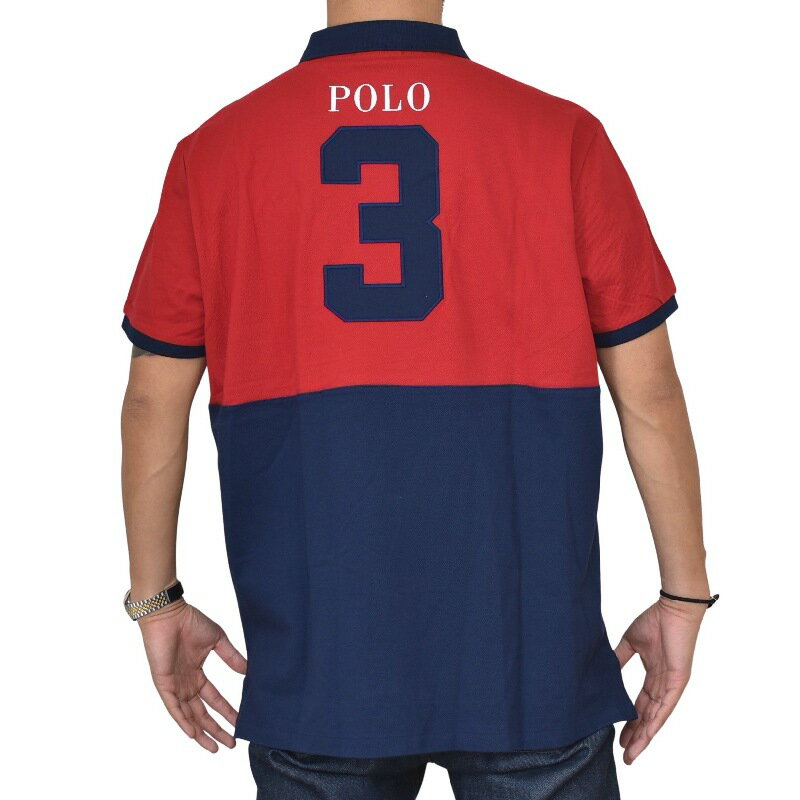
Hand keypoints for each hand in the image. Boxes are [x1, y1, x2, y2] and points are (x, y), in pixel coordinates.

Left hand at [138, 601, 247, 751]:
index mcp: (196, 674)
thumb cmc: (190, 622)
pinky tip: (193, 733)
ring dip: (201, 732)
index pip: (213, 699)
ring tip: (215, 747)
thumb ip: (231, 657)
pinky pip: (173, 708)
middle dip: (216, 729)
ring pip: (189, 716)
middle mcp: (185, 683)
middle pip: (202, 714)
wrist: (169, 614)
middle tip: (231, 743)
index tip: (239, 723)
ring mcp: (175, 685)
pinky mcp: (164, 684)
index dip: (226, 712)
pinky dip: (183, 721)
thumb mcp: (217, 640)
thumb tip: (248, 671)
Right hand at [615, 597, 704, 764]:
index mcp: (654, 675)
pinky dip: (656, 721)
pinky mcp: (679, 681)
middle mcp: (663, 684)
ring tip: (632, 752)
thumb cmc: (656, 620)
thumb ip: (620, 657)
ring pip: (656, 717)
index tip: (618, 735)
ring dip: (644, 736)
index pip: (640, 704)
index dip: (630, 721)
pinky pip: (666, 706)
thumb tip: (605, 671)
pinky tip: (647, 735)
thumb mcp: (631, 642)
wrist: (674, 608)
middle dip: (636, 736)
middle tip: (624, 754)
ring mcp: (671, 685)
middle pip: (647, 716)